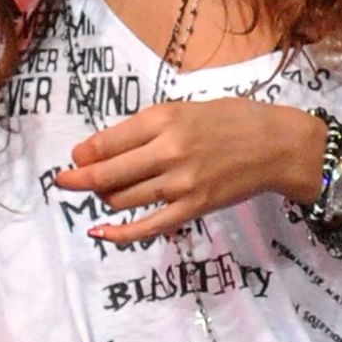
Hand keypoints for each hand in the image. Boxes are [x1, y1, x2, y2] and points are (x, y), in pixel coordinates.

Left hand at [55, 98, 314, 242]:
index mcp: (164, 119)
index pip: (107, 142)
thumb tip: (105, 148)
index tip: (75, 158)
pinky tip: (100, 232)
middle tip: (64, 182)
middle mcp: (168, 151)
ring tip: (103, 193)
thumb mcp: (186, 108)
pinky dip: (119, 233)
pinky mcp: (193, 207)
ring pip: (123, 199)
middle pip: (107, 174)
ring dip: (104, 198)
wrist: (277, 145)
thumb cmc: (232, 120)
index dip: (84, 154)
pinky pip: (147, 226)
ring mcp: (180, 183)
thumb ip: (148, 127)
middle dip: (78, 180)